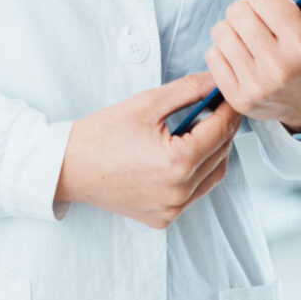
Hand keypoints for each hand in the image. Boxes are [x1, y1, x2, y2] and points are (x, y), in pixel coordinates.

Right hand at [54, 71, 243, 228]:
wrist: (69, 167)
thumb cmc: (101, 135)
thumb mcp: (145, 104)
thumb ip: (186, 91)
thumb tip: (213, 81)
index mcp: (178, 161)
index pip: (220, 130)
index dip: (229, 109)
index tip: (231, 95)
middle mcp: (180, 191)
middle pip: (220, 153)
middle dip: (223, 128)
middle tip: (218, 107)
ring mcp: (172, 208)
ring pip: (212, 176)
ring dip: (214, 152)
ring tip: (203, 129)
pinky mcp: (164, 218)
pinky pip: (194, 194)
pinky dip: (197, 174)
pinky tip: (184, 156)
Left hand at [204, 0, 300, 132]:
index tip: (276, 10)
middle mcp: (279, 67)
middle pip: (236, 11)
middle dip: (248, 12)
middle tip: (264, 25)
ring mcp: (256, 85)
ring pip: (221, 31)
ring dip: (234, 31)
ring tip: (254, 41)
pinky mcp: (238, 98)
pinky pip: (211, 55)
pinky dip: (224, 53)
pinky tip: (245, 59)